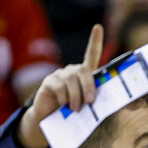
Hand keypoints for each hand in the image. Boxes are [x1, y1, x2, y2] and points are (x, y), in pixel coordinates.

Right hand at [19, 26, 105, 147]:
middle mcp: (71, 71)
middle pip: (83, 71)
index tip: (98, 26)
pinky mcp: (49, 81)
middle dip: (89, 87)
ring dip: (76, 96)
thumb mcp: (84, 106)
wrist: (50, 120)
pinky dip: (64, 98)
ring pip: (71, 80)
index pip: (91, 55)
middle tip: (90, 102)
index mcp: (83, 75)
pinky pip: (59, 86)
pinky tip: (63, 105)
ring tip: (75, 109)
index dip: (95, 41)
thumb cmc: (71, 113)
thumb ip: (90, 99)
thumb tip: (97, 100)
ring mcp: (59, 75)